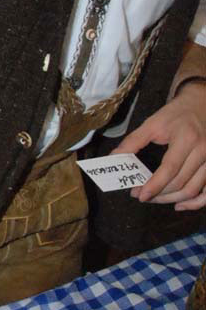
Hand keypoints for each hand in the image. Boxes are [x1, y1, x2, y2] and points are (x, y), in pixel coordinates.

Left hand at [112, 81, 205, 208]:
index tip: (139, 195)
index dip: (154, 185)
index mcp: (186, 139)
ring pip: (193, 190)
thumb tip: (114, 157)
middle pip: (180, 183)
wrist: (202, 104)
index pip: (170, 169)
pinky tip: (178, 205)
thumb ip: (133, 141)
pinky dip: (195, 203)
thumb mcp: (153, 123)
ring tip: (154, 198)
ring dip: (171, 199)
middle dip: (158, 193)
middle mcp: (203, 151)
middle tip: (141, 195)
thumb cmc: (176, 114)